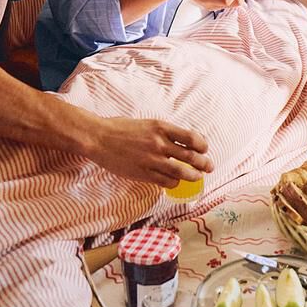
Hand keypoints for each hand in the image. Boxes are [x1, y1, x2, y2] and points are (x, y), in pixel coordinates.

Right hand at [84, 117, 213, 187]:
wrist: (99, 138)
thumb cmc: (121, 128)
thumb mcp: (147, 123)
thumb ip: (164, 132)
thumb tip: (182, 141)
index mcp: (161, 127)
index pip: (192, 138)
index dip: (202, 145)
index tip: (204, 149)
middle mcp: (159, 143)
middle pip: (191, 156)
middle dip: (203, 163)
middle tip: (208, 167)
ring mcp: (152, 160)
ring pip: (181, 172)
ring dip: (193, 176)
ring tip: (197, 177)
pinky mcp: (143, 173)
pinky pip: (165, 182)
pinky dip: (174, 182)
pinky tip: (174, 181)